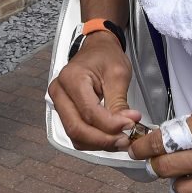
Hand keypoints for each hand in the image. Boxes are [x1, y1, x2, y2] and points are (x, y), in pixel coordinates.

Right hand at [47, 33, 139, 151]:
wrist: (97, 48)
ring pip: (75, 136)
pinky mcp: (65, 112)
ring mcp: (59, 103)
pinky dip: (94, 141)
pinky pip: (77, 134)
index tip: (132, 124)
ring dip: (99, 143)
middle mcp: (59, 92)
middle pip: (77, 128)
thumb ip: (119, 102)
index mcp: (71, 78)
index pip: (89, 112)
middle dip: (104, 139)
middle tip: (126, 139)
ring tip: (121, 138)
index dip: (111, 124)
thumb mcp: (118, 74)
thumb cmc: (106, 56)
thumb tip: (126, 126)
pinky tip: (111, 136)